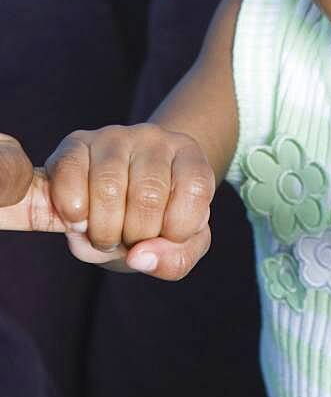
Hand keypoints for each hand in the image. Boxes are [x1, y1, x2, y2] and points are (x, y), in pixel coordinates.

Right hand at [0, 125, 215, 280]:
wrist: (122, 198)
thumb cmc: (158, 219)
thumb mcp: (181, 244)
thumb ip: (176, 259)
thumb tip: (139, 257)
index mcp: (189, 156)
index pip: (194, 191)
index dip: (178, 230)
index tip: (165, 236)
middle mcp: (154, 138)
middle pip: (147, 196)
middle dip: (135, 237)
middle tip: (129, 240)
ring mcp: (113, 137)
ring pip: (107, 188)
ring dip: (102, 232)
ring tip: (104, 235)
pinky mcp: (76, 143)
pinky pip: (69, 175)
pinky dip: (70, 211)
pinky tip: (78, 221)